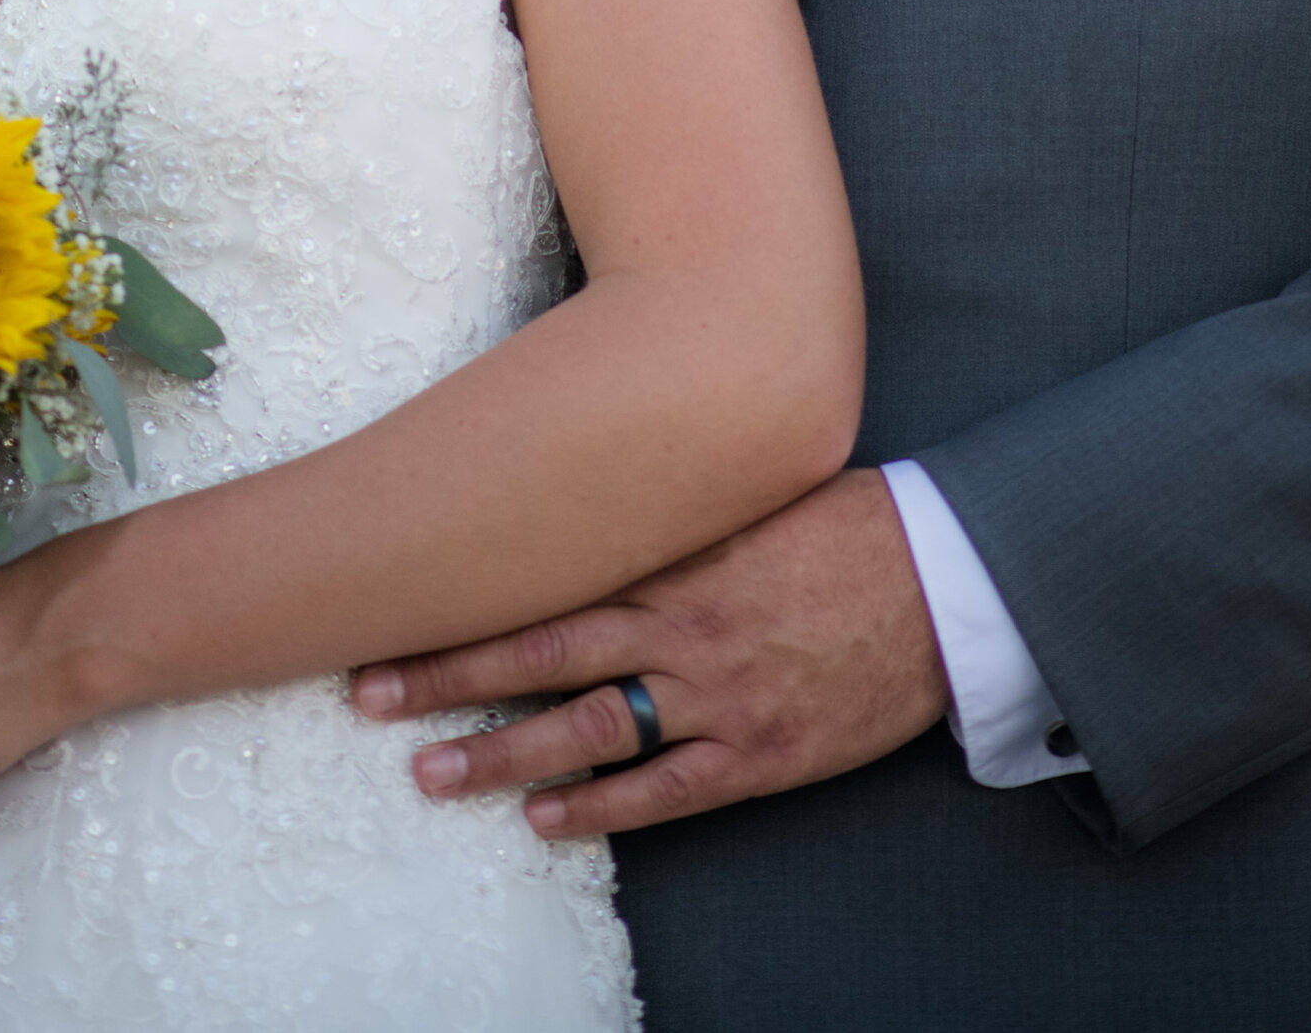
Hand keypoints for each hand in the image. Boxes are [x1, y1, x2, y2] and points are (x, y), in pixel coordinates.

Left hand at [348, 469, 947, 840]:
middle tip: (369, 694)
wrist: (941, 582)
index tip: (389, 610)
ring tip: (433, 774)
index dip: (465, 601)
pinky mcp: (761, 753)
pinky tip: (545, 820)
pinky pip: (667, 790)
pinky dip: (602, 809)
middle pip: (543, 653)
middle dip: (451, 676)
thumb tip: (575, 491)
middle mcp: (683, 626)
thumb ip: (664, 507)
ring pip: (590, 730)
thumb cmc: (840, 522)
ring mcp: (719, 695)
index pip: (547, 579)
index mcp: (674, 554)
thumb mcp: (742, 496)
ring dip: (504, 754)